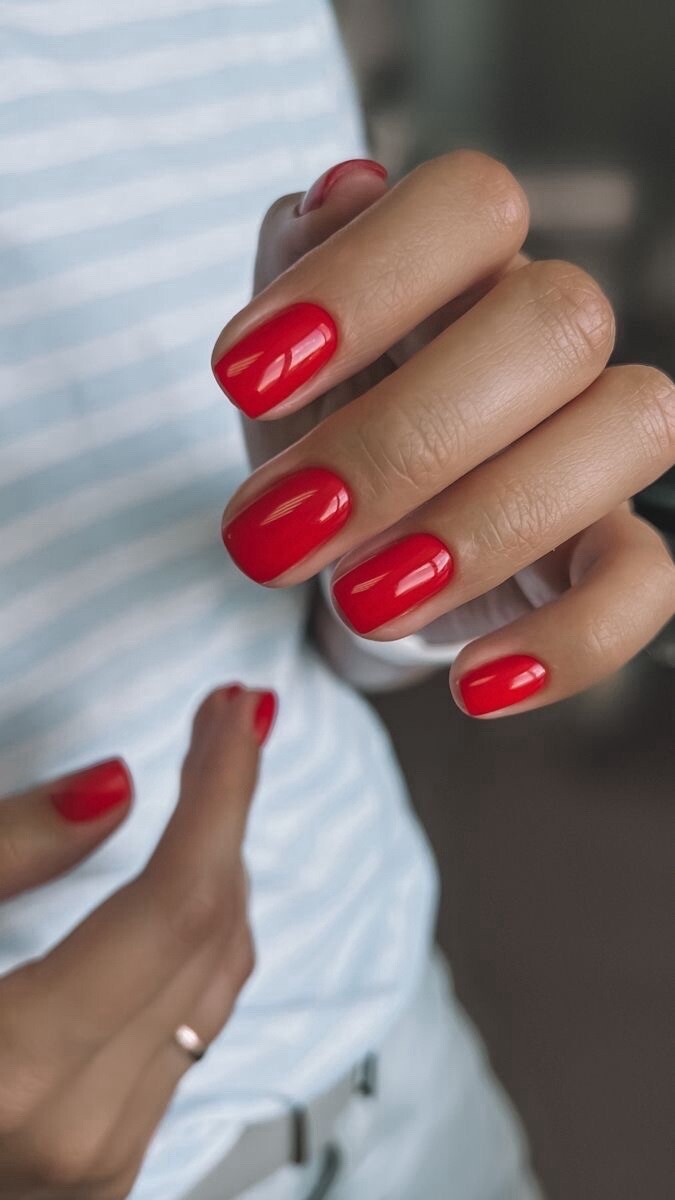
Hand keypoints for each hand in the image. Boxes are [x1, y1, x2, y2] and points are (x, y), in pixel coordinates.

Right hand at [0, 684, 273, 1198]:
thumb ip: (2, 851)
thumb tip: (116, 785)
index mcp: (12, 1072)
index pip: (175, 904)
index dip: (221, 792)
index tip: (239, 709)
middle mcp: (77, 1132)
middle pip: (210, 935)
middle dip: (230, 809)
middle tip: (231, 717)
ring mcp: (100, 1164)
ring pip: (217, 983)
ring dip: (224, 865)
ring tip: (214, 774)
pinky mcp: (107, 1167)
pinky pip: (192, 1025)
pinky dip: (202, 932)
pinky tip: (192, 869)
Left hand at [212, 153, 674, 716]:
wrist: (348, 539)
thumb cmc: (314, 427)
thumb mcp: (278, 355)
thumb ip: (294, 267)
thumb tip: (339, 193)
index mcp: (465, 264)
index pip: (468, 202)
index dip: (364, 277)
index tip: (240, 379)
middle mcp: (550, 338)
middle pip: (556, 321)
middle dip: (404, 438)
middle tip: (273, 530)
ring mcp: (597, 442)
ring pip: (623, 432)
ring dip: (483, 528)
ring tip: (357, 600)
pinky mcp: (612, 550)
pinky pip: (646, 583)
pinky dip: (571, 645)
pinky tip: (472, 686)